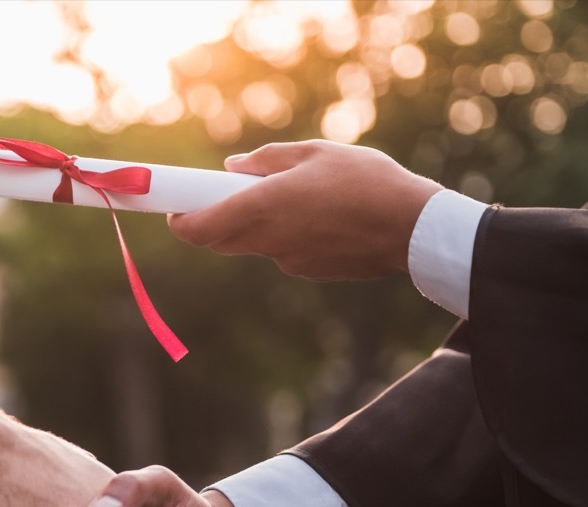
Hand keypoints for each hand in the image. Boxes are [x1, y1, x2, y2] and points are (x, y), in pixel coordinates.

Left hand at [168, 140, 441, 280]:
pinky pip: (283, 252)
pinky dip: (286, 235)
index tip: (175, 208)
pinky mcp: (308, 271)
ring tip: (291, 196)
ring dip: (255, 225)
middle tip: (227, 194)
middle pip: (219, 240)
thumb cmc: (366, 181)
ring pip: (252, 245)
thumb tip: (232, 167)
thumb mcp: (315, 153)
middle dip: (214, 220)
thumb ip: (266, 160)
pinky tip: (320, 216)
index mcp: (261, 207)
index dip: (180, 220)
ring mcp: (287, 260)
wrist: (411, 228)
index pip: (199, 228)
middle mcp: (267, 239)